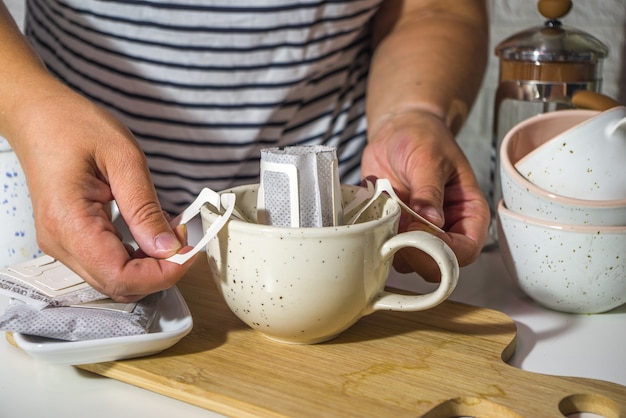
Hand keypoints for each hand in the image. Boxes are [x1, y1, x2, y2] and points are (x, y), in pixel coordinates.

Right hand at [8, 81, 194, 301]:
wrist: (40, 116)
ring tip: (170, 233)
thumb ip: (145, 208)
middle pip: (118, 286)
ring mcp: (62, 244)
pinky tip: (151, 235)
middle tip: (183, 240)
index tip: (188, 252)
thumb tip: (168, 248)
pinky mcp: (70, 240)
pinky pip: (107, 264)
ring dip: (149, 266)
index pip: (120, 277)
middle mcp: (60, 242)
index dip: (161, 274)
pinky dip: (136, 258)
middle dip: (159, 271)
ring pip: (114, 280)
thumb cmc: (74, 127)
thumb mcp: (123, 158)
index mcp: (69, 222)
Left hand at [361, 110, 488, 280]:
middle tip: (395, 227)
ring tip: (386, 211)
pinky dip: (376, 235)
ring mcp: (419, 232)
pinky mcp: (395, 229)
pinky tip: (376, 211)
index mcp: (468, 213)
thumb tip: (431, 221)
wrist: (398, 129)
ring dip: (392, 243)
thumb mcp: (428, 158)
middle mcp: (446, 228)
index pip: (466, 251)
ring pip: (408, 261)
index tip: (419, 231)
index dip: (443, 250)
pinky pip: (385, 246)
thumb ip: (429, 190)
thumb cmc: (423, 137)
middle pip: (437, 265)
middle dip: (414, 252)